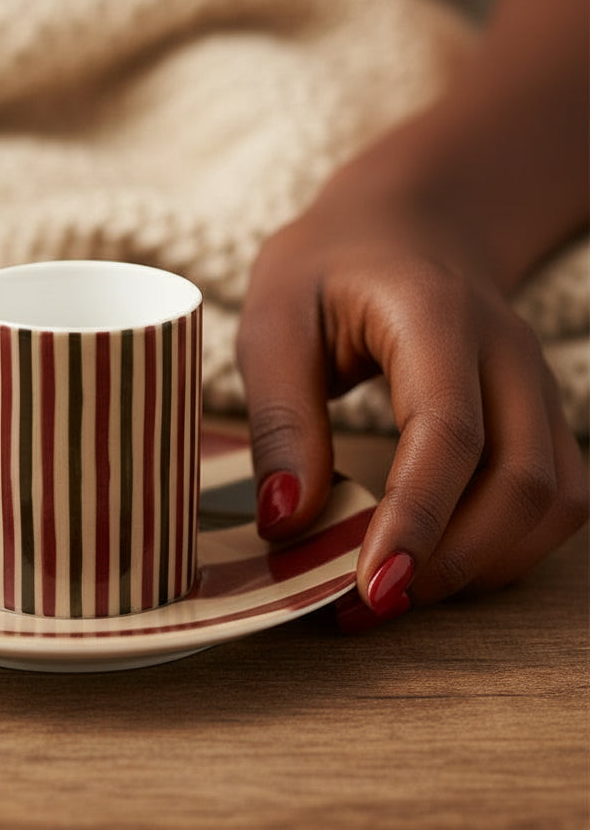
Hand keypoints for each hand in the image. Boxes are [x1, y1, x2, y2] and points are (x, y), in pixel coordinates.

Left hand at [237, 190, 587, 625]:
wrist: (405, 223)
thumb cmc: (326, 269)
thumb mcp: (274, 321)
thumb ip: (280, 418)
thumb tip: (286, 522)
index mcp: (436, 317)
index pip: (448, 433)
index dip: (415, 520)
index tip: (367, 588)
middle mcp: (507, 354)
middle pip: (523, 481)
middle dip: (451, 562)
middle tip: (367, 607)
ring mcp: (534, 385)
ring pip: (552, 500)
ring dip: (482, 565)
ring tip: (396, 592)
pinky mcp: (537, 414)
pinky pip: (554, 499)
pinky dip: (506, 547)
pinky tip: (440, 562)